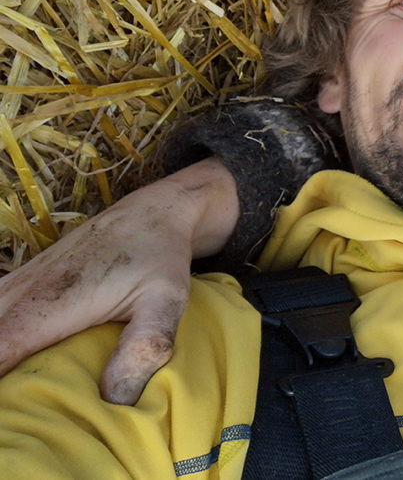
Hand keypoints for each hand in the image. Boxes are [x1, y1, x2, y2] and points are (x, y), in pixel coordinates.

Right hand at [0, 158, 239, 403]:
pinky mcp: (20, 283)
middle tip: (15, 410)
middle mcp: (24, 291)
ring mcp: (17, 284)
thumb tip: (116, 403)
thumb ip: (143, 349)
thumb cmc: (159, 258)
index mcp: (52, 303)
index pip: (0, 348)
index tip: (7, 408)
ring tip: (13, 392)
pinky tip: (11, 359)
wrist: (152, 213)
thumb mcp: (165, 302)